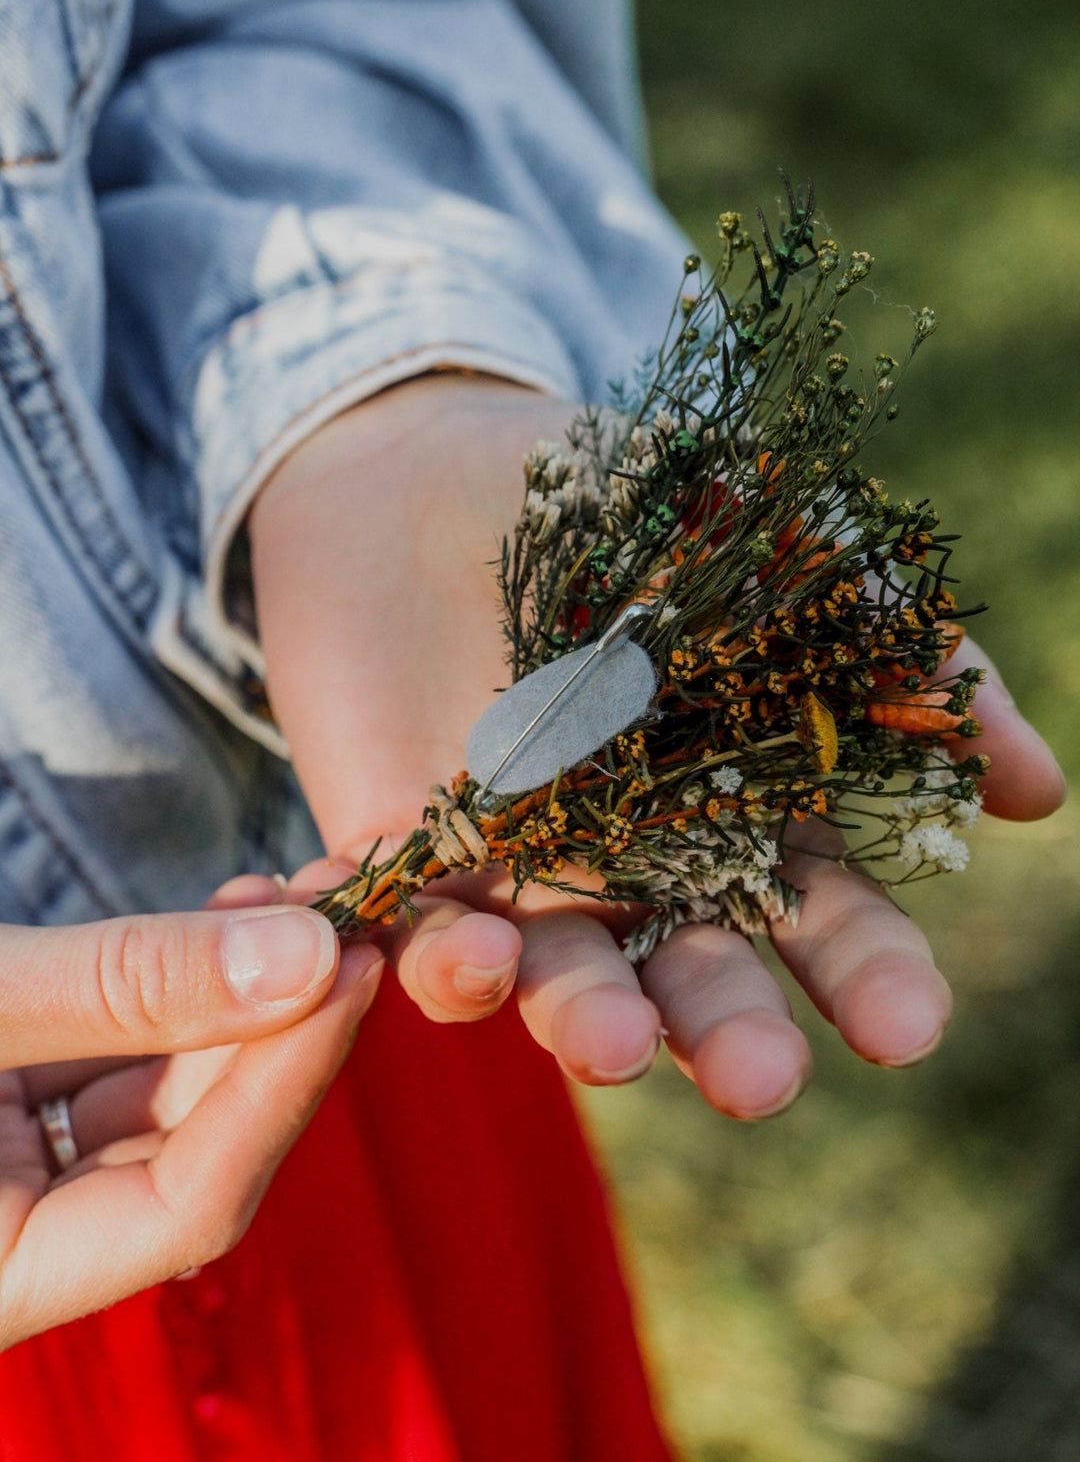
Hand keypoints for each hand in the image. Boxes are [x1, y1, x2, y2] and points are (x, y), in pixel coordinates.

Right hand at [0, 877, 381, 1347]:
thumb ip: (127, 985)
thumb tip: (311, 959)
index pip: (190, 1210)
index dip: (284, 1088)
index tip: (356, 971)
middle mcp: (16, 1239)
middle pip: (196, 1147)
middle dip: (285, 1024)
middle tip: (357, 918)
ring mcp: (15, 1167)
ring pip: (167, 1090)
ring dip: (247, 989)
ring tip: (308, 893)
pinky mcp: (10, 1095)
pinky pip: (120, 1049)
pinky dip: (183, 979)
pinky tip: (240, 909)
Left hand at [250, 376, 1065, 1118]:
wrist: (432, 461)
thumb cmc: (628, 508)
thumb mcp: (782, 554)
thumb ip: (900, 658)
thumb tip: (1034, 793)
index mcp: (742, 811)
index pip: (822, 918)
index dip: (869, 973)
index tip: (906, 1028)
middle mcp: (639, 864)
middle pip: (698, 978)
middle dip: (730, 1033)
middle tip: (760, 1081)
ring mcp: (522, 866)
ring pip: (562, 979)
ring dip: (586, 1023)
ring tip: (611, 1043)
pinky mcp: (407, 848)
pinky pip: (419, 930)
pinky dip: (440, 958)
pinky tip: (469, 960)